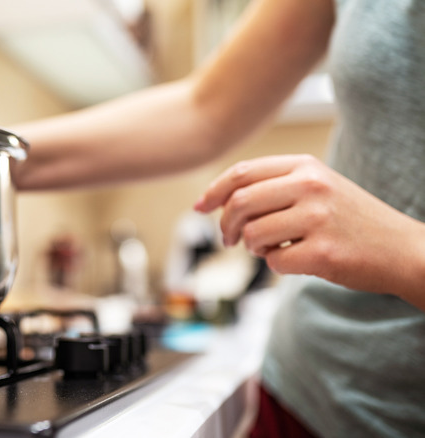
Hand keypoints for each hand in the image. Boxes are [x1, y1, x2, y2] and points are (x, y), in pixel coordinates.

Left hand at [193, 154, 424, 302]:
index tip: (200, 207)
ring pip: (252, 235)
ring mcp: (318, 218)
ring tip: (273, 248)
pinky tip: (298, 260)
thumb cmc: (350, 220)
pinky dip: (277, 265)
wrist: (403, 250)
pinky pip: (274, 262)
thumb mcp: (317, 187)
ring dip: (254, 248)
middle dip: (226, 226)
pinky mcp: (323, 252)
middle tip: (230, 240)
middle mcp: (311, 186)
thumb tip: (217, 200)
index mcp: (305, 166)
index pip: (242, 173)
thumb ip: (273, 186)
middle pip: (239, 204)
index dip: (214, 192)